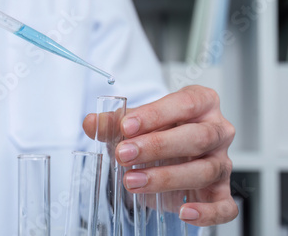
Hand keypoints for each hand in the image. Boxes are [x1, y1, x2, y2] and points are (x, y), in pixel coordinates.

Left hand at [83, 85, 236, 225]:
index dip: (155, 114)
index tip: (127, 126)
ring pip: (205, 170)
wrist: (168, 152)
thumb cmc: (157, 130)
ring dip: (166, 177)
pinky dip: (207, 212)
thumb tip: (92, 122)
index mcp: (201, 103)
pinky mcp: (221, 192)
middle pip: (198, 137)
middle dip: (157, 146)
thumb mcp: (135, 122)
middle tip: (124, 154)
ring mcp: (222, 162)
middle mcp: (217, 130)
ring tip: (132, 181)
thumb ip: (113, 122)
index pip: (185, 103)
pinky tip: (184, 212)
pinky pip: (224, 206)